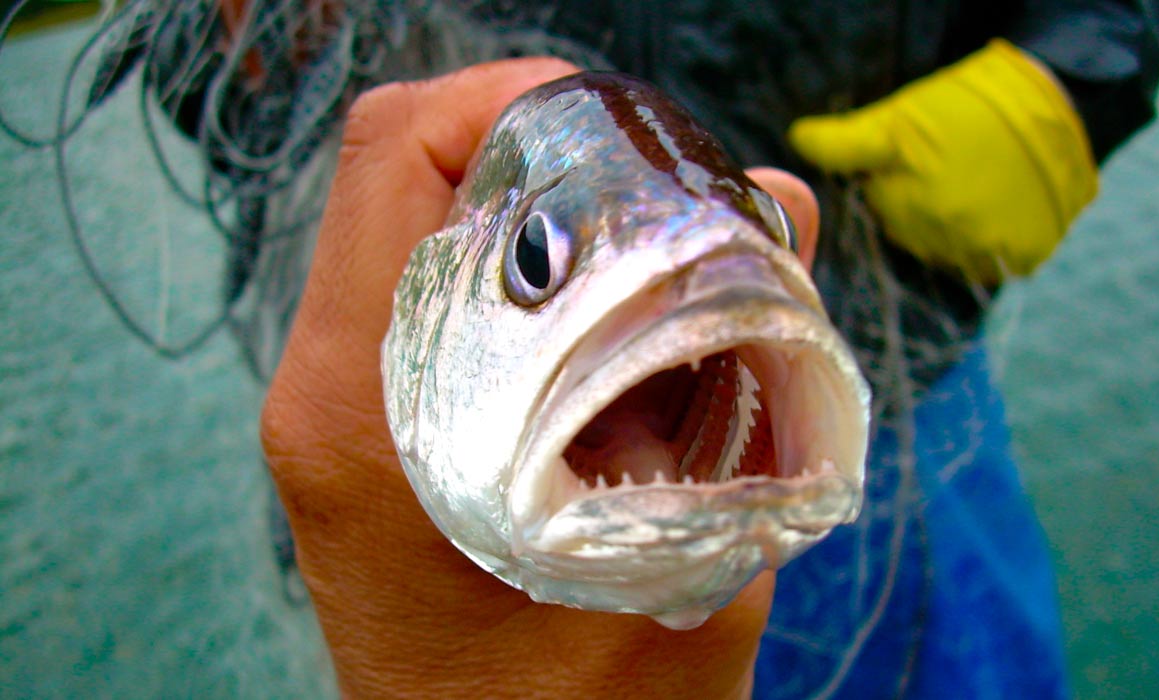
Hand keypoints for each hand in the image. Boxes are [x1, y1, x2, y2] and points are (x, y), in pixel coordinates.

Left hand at [260, 59, 820, 698]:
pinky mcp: (364, 429)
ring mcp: (334, 407)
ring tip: (646, 271)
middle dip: (544, 156)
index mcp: (371, 410)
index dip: (514, 98)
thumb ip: (750, 384)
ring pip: (420, 227)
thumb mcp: (697, 561)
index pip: (393, 153)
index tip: (626, 131)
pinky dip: (524, 281)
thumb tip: (778, 207)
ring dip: (539, 220)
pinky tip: (611, 339)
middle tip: (659, 199)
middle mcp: (325, 390)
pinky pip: (430, 292)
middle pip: (405, 173)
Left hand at [789, 39, 1097, 283]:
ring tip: (975, 190)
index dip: (893, 188)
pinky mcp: (1023, 254)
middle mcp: (942, 227)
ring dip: (957, 229)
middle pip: (914, 236)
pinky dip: (993, 245)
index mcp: (906, 200)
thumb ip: (844, 142)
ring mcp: (984, 245)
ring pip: (950, 252)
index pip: (883, 214)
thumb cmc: (964, 107)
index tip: (916, 167)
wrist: (1053, 104)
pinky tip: (997, 212)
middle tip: (949, 172)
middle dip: (922, 208)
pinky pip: (992, 264)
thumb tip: (798, 139)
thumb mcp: (895, 119)